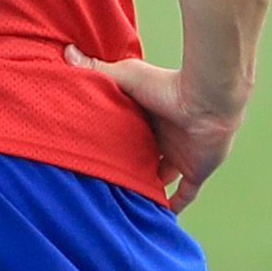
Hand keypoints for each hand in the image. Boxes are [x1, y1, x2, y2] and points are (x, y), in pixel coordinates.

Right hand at [64, 47, 241, 212]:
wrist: (205, 100)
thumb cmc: (165, 84)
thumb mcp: (124, 77)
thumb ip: (97, 70)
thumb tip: (66, 52)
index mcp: (148, 115)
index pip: (126, 132)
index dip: (111, 143)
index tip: (89, 155)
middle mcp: (164, 137)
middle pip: (141, 157)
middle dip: (126, 168)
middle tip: (101, 183)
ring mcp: (181, 155)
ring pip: (160, 178)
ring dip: (146, 188)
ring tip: (122, 203)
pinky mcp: (196, 171)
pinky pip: (184, 195)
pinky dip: (173, 206)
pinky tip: (156, 218)